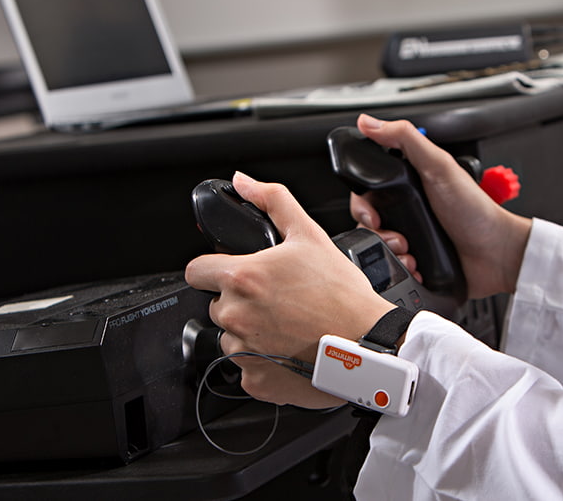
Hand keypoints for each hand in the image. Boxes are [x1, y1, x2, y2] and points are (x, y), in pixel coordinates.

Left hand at [186, 172, 394, 408]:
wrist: (367, 344)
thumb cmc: (343, 295)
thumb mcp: (310, 235)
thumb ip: (272, 201)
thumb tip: (244, 182)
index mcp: (243, 277)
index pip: (195, 271)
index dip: (213, 268)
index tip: (233, 273)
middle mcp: (235, 314)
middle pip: (217, 304)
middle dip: (240, 301)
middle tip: (276, 300)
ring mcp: (242, 351)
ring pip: (230, 337)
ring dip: (250, 332)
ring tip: (286, 326)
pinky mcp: (254, 379)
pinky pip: (247, 367)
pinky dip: (263, 361)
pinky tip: (289, 349)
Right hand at [350, 114, 532, 297]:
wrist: (496, 253)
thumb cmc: (475, 209)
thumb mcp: (439, 166)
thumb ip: (405, 139)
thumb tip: (369, 122)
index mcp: (409, 185)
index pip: (368, 192)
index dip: (363, 204)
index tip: (372, 213)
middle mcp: (408, 210)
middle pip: (369, 222)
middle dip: (377, 233)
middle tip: (396, 236)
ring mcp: (412, 236)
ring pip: (378, 248)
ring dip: (388, 253)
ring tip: (409, 253)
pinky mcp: (417, 261)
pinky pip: (393, 268)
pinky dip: (399, 269)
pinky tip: (414, 266)